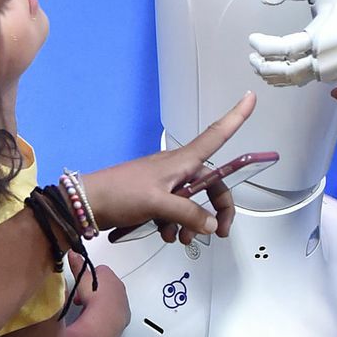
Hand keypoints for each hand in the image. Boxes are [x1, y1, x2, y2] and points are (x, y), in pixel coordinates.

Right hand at [68, 263, 129, 336]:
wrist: (107, 319)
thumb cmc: (96, 298)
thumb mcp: (82, 278)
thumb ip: (77, 265)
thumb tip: (74, 253)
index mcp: (109, 274)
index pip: (98, 269)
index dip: (87, 276)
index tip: (81, 282)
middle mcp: (118, 285)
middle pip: (104, 284)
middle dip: (93, 290)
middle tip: (82, 297)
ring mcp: (123, 300)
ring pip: (110, 298)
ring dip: (100, 302)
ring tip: (88, 308)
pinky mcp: (124, 314)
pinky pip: (114, 311)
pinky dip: (107, 313)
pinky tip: (97, 317)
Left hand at [83, 92, 256, 244]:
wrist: (86, 204)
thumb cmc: (119, 193)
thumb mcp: (158, 204)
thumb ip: (189, 214)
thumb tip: (210, 224)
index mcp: (181, 161)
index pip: (215, 135)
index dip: (235, 117)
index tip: (250, 98)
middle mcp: (176, 169)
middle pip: (210, 184)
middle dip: (217, 208)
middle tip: (219, 232)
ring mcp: (164, 185)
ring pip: (192, 203)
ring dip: (192, 222)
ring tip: (182, 238)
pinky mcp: (153, 199)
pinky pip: (174, 212)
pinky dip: (175, 225)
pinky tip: (166, 234)